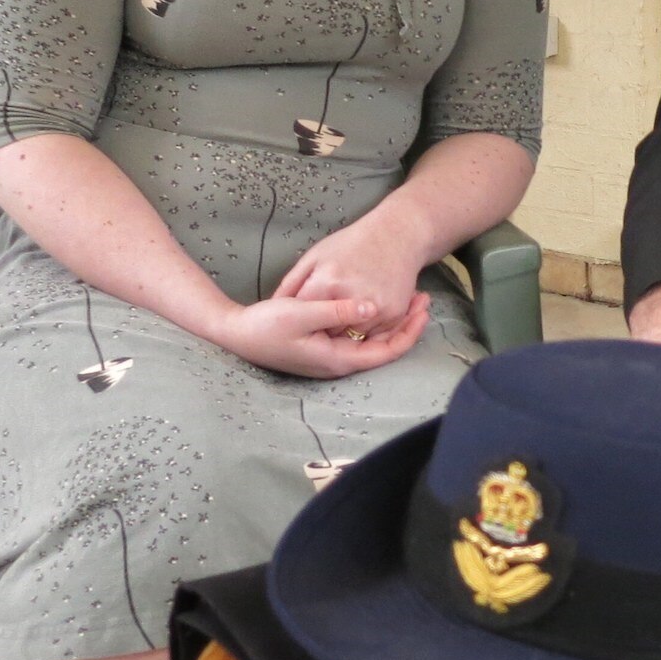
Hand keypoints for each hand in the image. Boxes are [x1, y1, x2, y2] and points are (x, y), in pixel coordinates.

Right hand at [213, 291, 432, 377]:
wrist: (236, 334)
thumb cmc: (265, 325)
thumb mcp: (300, 313)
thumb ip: (336, 311)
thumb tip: (371, 307)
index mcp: (337, 359)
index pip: (386, 352)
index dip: (409, 332)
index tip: (423, 309)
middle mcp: (339, 362)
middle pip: (384, 348)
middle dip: (407, 325)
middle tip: (424, 298)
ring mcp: (332, 356)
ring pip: (373, 342)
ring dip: (394, 322)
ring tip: (411, 297)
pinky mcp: (325, 346)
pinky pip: (360, 337)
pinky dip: (375, 322)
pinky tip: (380, 303)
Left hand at [277, 214, 425, 331]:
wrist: (396, 234)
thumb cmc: (352, 243)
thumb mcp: (315, 256)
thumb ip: (292, 283)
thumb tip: (271, 305)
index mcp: (327, 282)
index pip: (305, 317)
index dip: (300, 321)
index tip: (297, 322)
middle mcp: (351, 298)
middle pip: (327, 333)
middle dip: (321, 332)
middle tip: (317, 327)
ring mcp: (375, 307)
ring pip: (351, 339)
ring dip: (343, 335)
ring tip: (338, 323)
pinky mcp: (393, 313)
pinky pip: (374, 335)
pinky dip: (365, 331)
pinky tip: (359, 319)